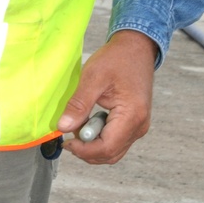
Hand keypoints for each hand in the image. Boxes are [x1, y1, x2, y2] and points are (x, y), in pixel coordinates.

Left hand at [57, 29, 157, 164]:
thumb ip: (78, 105)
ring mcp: (139, 126)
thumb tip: (63, 127)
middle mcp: (139, 126)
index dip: (83, 150)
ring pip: (112, 150)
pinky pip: (116, 140)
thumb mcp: (93, 77)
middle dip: (87, 149)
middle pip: (110, 154)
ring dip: (92, 144)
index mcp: (132, 116)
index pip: (106, 148)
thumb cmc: (117, 59)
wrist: (136, 48)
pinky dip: (100, 137)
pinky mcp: (134, 123)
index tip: (66, 140)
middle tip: (70, 132)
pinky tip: (89, 120)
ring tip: (80, 122)